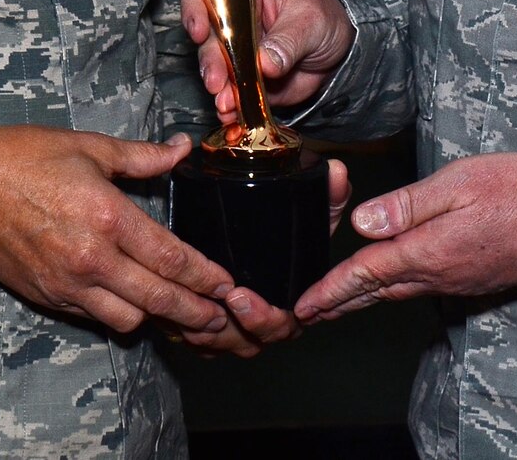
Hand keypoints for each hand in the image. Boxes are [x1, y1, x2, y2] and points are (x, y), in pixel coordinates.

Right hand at [0, 125, 230, 337]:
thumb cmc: (27, 156)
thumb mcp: (90, 147)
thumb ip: (142, 156)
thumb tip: (182, 149)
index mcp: (108, 216)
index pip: (171, 257)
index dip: (204, 276)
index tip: (226, 284)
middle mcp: (91, 258)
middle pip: (157, 298)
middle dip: (194, 311)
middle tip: (219, 318)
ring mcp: (66, 283)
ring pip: (128, 318)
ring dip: (156, 317)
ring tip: (178, 314)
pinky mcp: (46, 296)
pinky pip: (93, 317)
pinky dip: (117, 314)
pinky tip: (132, 305)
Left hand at [172, 156, 352, 356]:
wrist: (274, 238)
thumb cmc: (298, 231)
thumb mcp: (316, 211)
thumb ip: (331, 194)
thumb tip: (339, 172)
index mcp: (294, 302)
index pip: (285, 324)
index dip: (265, 318)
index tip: (241, 296)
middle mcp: (270, 319)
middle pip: (253, 340)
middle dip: (235, 323)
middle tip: (224, 296)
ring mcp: (243, 326)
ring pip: (225, 344)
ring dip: (209, 332)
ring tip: (192, 308)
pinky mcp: (217, 327)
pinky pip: (202, 343)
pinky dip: (191, 334)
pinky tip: (177, 317)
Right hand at [180, 0, 355, 124]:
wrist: (338, 51)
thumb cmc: (324, 18)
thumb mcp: (311, 21)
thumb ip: (288, 41)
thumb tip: (265, 64)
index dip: (195, 5)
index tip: (200, 32)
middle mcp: (234, 14)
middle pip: (207, 31)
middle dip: (210, 58)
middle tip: (216, 80)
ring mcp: (236, 46)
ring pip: (214, 64)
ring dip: (217, 84)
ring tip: (227, 102)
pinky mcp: (242, 73)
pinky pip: (231, 88)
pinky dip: (230, 102)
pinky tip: (232, 113)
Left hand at [293, 153, 516, 321]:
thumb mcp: (459, 182)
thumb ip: (408, 204)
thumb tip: (362, 222)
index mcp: (430, 251)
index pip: (367, 274)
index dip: (331, 289)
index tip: (303, 305)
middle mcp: (440, 274)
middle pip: (378, 291)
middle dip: (339, 303)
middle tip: (306, 313)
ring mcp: (458, 280)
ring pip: (399, 292)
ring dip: (364, 298)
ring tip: (336, 303)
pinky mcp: (473, 278)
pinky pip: (422, 289)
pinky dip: (393, 291)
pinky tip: (389, 285)